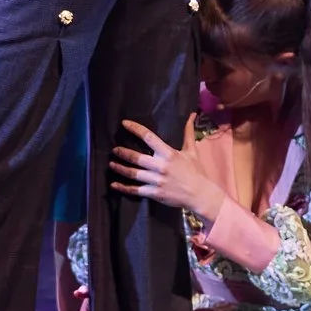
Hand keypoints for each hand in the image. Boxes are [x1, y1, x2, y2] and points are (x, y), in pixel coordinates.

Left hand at [111, 118, 228, 221]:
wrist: (200, 195)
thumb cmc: (196, 171)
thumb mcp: (192, 151)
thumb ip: (188, 132)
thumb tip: (191, 115)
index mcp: (169, 153)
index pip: (149, 137)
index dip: (135, 129)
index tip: (124, 123)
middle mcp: (161, 166)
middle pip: (136, 157)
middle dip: (123, 153)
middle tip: (114, 150)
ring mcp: (157, 181)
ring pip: (133, 173)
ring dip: (120, 168)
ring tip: (111, 164)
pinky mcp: (154, 193)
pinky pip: (136, 190)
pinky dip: (123, 188)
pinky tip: (114, 184)